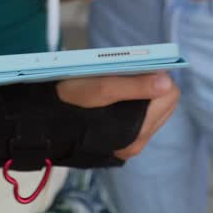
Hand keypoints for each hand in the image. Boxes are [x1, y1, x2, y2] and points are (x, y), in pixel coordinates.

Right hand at [57, 72, 179, 159]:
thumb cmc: (70, 101)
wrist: (41, 123)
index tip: (136, 66)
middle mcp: (136, 143)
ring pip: (154, 111)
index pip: (170, 94)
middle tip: (124, 74)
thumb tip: (168, 81)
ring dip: (142, 94)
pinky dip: (133, 104)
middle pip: (165, 103)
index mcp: (136, 130)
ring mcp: (129, 145)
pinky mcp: (120, 144)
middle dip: (151, 85)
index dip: (157, 75)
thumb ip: (135, 85)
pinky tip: (112, 99)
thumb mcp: (101, 87)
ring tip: (116, 86)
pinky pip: (140, 119)